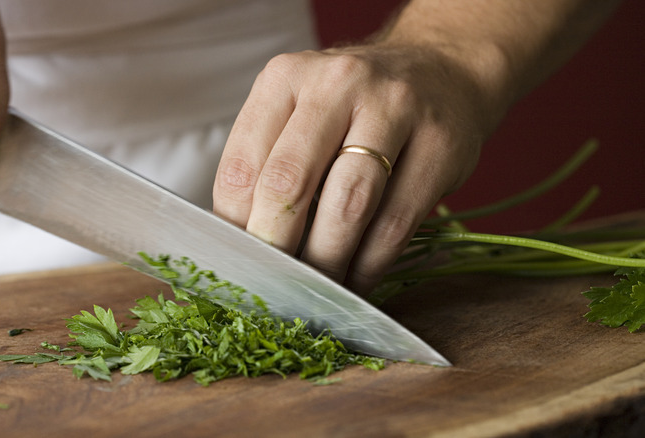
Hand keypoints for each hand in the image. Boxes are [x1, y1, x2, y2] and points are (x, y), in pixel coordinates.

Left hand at [213, 44, 503, 294]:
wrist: (441, 70)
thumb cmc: (354, 106)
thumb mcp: (300, 111)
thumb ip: (267, 163)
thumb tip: (242, 244)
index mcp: (285, 77)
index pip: (241, 166)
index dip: (235, 228)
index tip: (241, 264)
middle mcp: (337, 84)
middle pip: (289, 184)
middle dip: (276, 249)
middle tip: (273, 287)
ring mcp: (395, 110)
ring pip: (347, 207)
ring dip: (326, 264)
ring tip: (315, 293)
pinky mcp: (440, 146)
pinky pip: (395, 224)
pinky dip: (369, 266)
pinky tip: (355, 282)